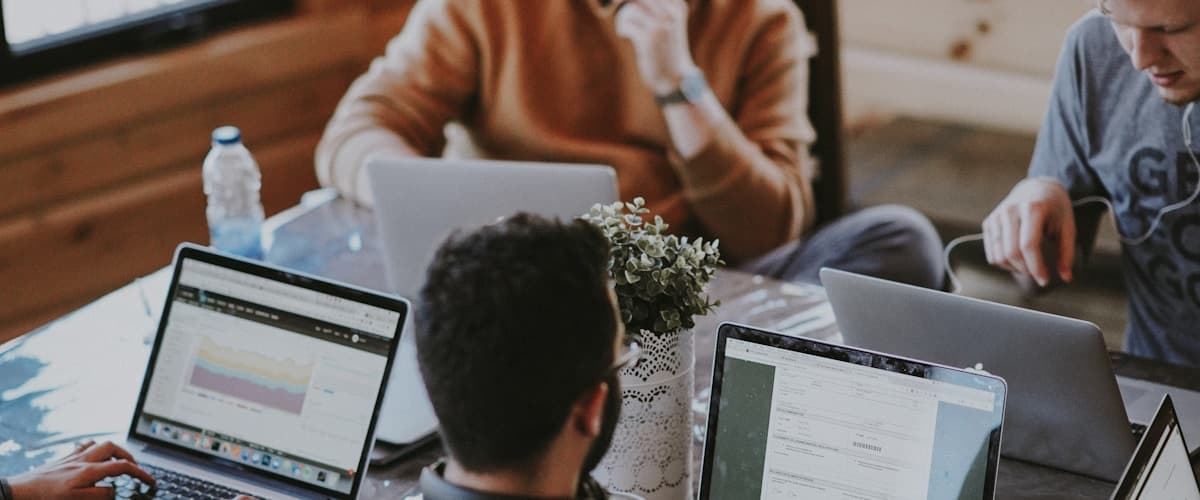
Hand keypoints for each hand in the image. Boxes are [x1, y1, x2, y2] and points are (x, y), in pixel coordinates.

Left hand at [8, 440, 155, 499]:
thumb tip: (114, 490)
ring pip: (98, 444)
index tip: (150, 481)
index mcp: (89, 470)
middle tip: (134, 467)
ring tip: (117, 459)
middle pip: (113, 448)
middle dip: (128, 455)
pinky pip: (81, 447)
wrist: (19, 492)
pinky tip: (91, 456)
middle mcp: (82, 460)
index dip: (141, 473)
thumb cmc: (46, 498)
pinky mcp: (61, 460)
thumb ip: (100, 494)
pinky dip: (92, 448)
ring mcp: (71, 458)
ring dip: (111, 449)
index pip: (123, 467)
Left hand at [614, 0, 697, 93]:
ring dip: (625, 17)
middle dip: (624, 1)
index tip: (624, 1)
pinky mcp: (649, 38)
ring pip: (632, 8)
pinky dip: (623, 29)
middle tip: (616, 3)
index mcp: (678, 7)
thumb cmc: (665, 48)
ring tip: (626, 27)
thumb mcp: (666, 22)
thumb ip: (652, 6)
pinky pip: (627, 24)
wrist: (672, 77)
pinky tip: (625, 35)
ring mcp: (661, 25)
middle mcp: (671, 13)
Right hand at [983, 177, 1075, 286]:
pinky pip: (991, 252)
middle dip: (1025, 269)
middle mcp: (1010, 210)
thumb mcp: (1067, 226)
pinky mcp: (988, 222)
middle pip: (1011, 252)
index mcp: (1032, 208)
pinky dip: (1003, 262)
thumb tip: (1065, 277)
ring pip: (998, 255)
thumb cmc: (1055, 208)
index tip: (1044, 280)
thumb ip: (1066, 252)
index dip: (1036, 267)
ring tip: (1027, 266)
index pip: (1028, 245)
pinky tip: (1016, 260)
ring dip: (1013, 268)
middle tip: (1037, 273)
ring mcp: (996, 216)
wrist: (1037, 188)